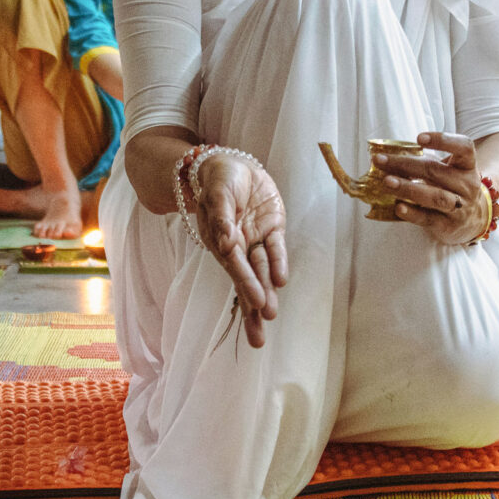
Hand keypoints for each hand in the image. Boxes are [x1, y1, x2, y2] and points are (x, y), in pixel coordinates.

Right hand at [194, 154, 287, 348]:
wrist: (231, 164)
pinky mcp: (272, 227)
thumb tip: (225, 243)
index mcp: (222, 241)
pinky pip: (276, 248)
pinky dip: (279, 263)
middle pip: (248, 279)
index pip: (236, 266)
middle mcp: (239, 245)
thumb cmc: (218, 181)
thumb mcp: (218, 195)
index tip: (257, 304)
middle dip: (254, 305)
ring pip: (263, 269)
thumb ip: (222, 219)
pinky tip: (280, 281)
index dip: (246, 284)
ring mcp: (256, 237)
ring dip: (267, 291)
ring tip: (269, 314)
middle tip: (259, 335)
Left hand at [374, 131, 488, 245]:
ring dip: (409, 188)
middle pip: (436, 171)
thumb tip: (387, 157)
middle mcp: (467, 185)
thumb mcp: (446, 170)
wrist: (473, 219)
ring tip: (387, 182)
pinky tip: (398, 207)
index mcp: (466, 165)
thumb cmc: (451, 187)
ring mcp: (459, 207)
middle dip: (405, 164)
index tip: (419, 138)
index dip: (443, 140)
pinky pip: (428, 218)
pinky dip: (412, 213)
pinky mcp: (448, 225)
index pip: (464, 148)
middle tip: (381, 160)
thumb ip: (425, 162)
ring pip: (436, 196)